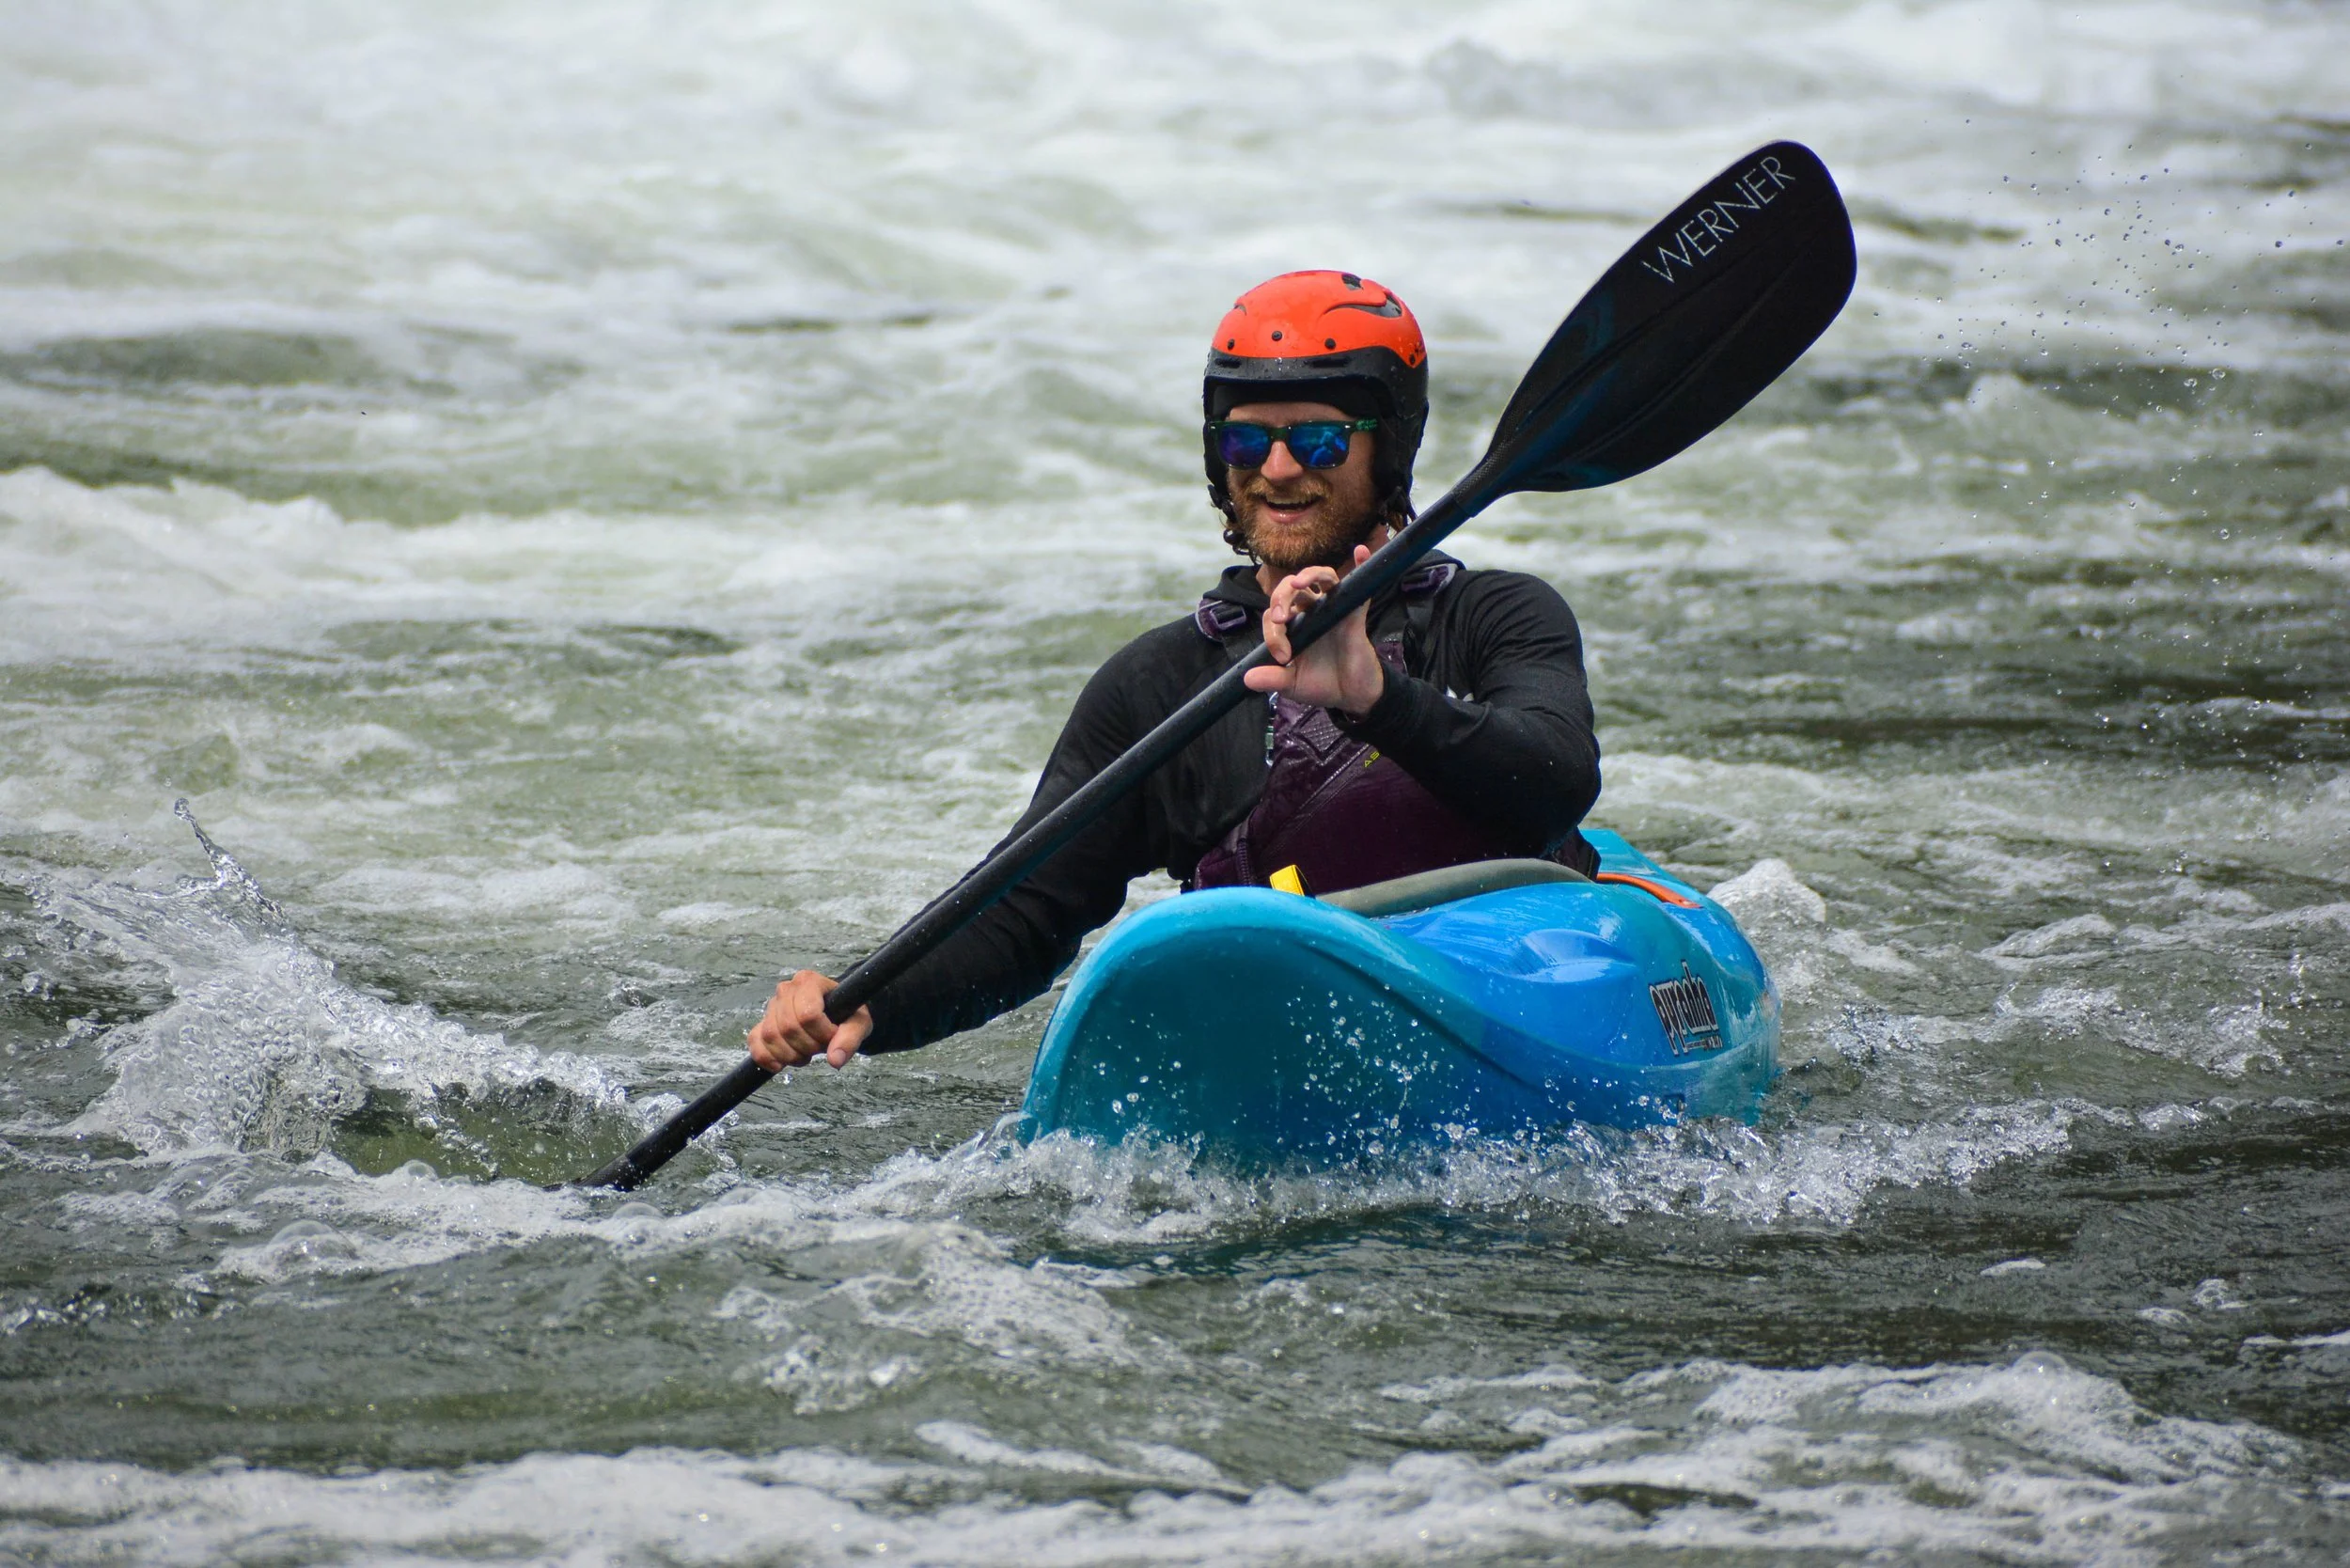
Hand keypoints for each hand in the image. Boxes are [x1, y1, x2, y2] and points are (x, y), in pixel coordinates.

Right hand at [747, 969, 872, 1070]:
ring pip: (770, 1036)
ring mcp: (772, 1006)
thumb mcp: (858, 1024)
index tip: (833, 1035)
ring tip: (806, 1054)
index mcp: (809, 981)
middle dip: (807, 1046)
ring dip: (789, 1054)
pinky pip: (755, 1042)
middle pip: (787, 1027)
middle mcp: (786, 989)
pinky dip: (766, 1057)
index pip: (808, 1015)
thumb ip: (849, 1039)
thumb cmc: (847, 1015)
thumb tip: (835, 1060)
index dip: (822, 1033)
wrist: (837, 1013)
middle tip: (821, 1047)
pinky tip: (781, 1064)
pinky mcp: (762, 1023)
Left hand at [1243, 542, 1387, 715]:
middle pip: (1292, 588)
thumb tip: (1247, 679)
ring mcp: (1334, 608)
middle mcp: (1312, 611)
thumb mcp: (1292, 685)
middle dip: (1281, 596)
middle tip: (1280, 617)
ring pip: (1321, 578)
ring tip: (1299, 583)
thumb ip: (1271, 679)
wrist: (1351, 695)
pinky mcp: (1355, 613)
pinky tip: (1360, 550)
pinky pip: (1358, 585)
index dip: (1273, 632)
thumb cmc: (1322, 684)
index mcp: (1293, 624)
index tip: (1283, 656)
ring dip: (1309, 575)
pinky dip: (1361, 564)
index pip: (1274, 614)